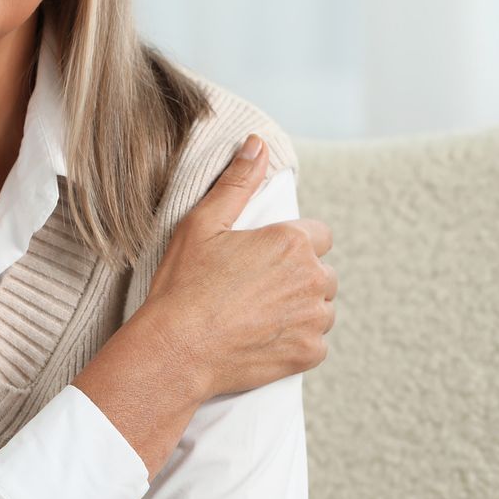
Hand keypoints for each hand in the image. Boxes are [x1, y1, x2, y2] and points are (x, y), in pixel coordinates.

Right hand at [139, 133, 336, 400]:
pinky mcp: (308, 353)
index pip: (319, 234)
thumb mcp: (204, 223)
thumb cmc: (184, 285)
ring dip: (302, 309)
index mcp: (292, 242)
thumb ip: (238, 182)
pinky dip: (298, 342)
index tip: (269, 256)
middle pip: (322, 272)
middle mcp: (312, 278)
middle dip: (299, 277)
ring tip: (260, 313)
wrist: (176, 350)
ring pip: (322, 308)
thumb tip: (257, 144)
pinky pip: (316, 343)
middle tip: (259, 287)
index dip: (294, 243)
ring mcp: (313, 319)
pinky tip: (265, 338)